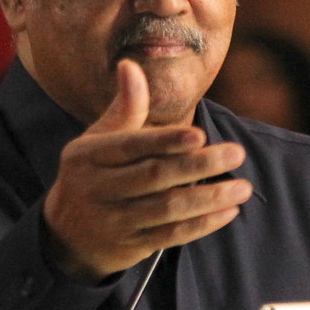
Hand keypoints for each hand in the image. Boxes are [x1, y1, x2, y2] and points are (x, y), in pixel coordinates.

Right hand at [42, 59, 250, 281]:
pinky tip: (228, 211)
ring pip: (167, 209)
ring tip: (242, 187)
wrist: (67, 235)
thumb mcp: (99, 140)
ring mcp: (115, 220)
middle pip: (153, 177)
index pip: (131, 146)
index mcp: (90, 156)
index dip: (166, 140)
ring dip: (208, 198)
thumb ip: (124, 107)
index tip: (199, 134)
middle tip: (236, 152)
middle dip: (198, 165)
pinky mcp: (132, 244)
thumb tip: (130, 65)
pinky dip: (202, 225)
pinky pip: (171, 235)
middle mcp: (99, 188)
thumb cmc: (93, 174)